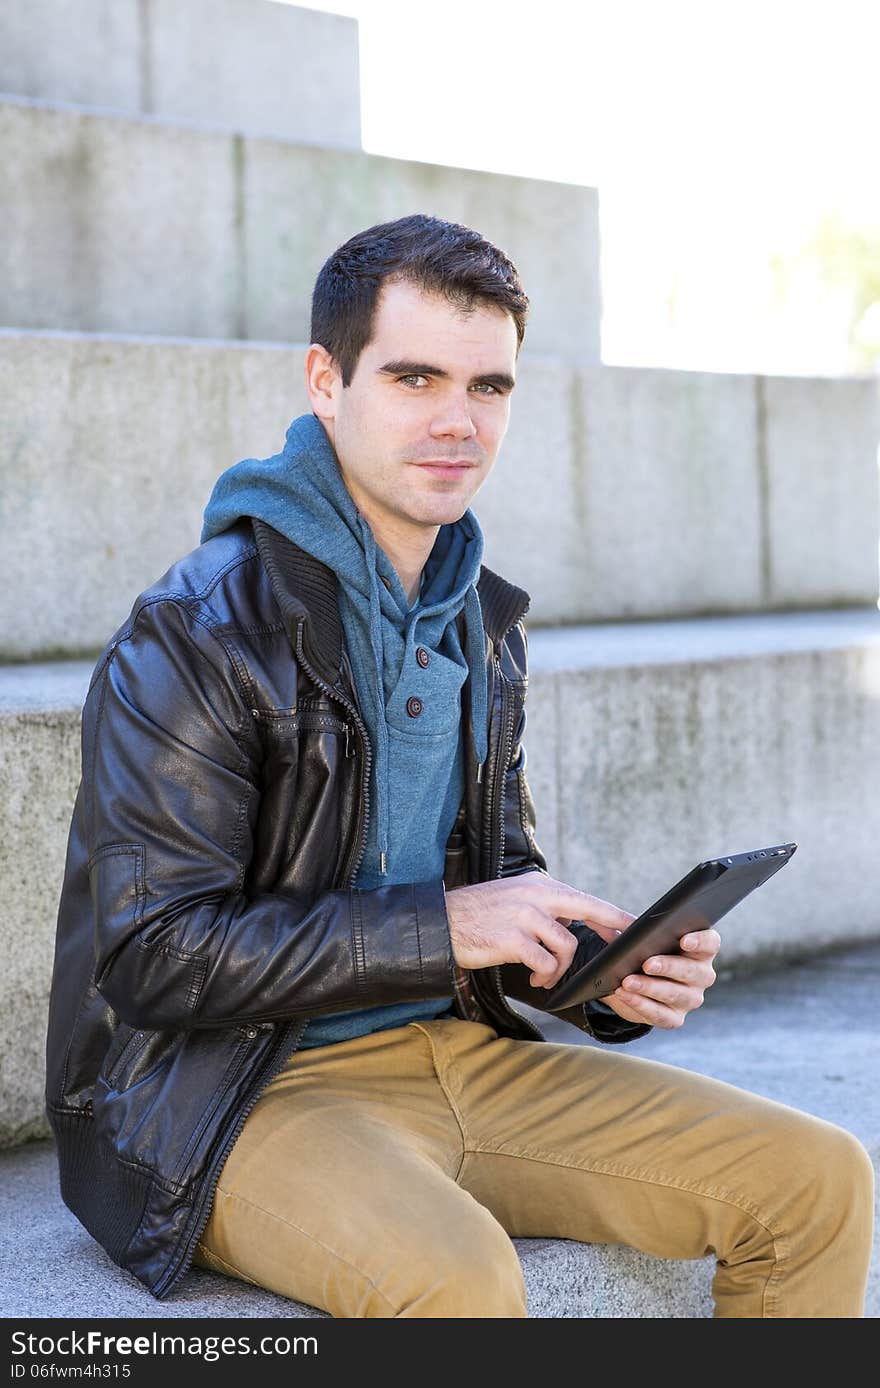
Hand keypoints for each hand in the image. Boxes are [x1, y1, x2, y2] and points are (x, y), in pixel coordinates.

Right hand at [445, 873, 634, 988]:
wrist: (442, 921)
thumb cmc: (478, 914)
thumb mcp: (514, 898)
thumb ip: (543, 906)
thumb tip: (570, 922)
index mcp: (538, 884)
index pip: (582, 897)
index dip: (609, 913)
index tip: (630, 924)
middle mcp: (534, 894)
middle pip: (587, 909)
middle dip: (612, 927)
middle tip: (624, 947)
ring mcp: (524, 915)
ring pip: (566, 945)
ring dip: (561, 967)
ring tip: (545, 975)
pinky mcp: (513, 939)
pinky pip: (545, 962)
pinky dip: (544, 975)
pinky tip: (533, 978)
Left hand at [603, 928, 720, 1028]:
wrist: (625, 981)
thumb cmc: (639, 951)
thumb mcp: (633, 934)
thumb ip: (629, 924)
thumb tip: (625, 928)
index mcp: (698, 949)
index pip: (710, 943)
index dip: (701, 941)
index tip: (684, 940)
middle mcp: (701, 975)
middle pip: (694, 971)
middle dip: (669, 967)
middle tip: (647, 964)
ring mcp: (690, 998)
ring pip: (676, 994)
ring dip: (651, 988)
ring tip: (628, 981)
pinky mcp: (675, 1018)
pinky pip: (662, 1015)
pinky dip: (642, 1005)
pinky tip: (626, 995)